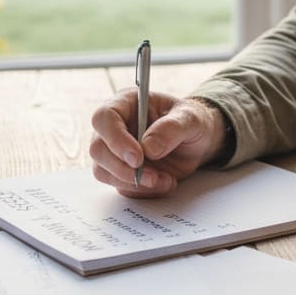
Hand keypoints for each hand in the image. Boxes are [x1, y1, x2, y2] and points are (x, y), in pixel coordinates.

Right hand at [89, 88, 226, 196]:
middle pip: (98, 149)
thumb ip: (171, 128)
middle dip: (123, 168)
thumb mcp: (190, 119)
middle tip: (152, 176)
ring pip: (104, 172)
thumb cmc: (191, 122)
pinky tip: (164, 182)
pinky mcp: (121, 172)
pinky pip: (121, 186)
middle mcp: (115, 127)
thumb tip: (149, 147)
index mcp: (126, 103)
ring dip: (134, 182)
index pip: (104, 118)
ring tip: (164, 179)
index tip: (138, 158)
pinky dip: (143, 191)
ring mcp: (115, 151)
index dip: (116, 139)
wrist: (198, 142)